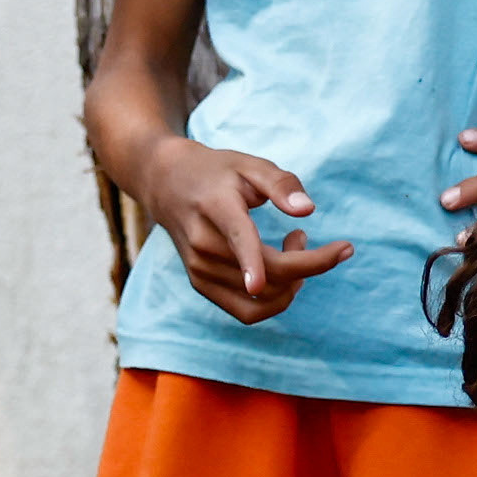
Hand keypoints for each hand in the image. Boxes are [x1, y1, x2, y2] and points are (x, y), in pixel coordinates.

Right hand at [124, 135, 352, 322]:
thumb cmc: (216, 172)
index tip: (298, 277)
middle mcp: (203, 245)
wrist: (166, 185)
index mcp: (216, 208)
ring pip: (263, 297)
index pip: (242, 239)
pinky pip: (248, 312)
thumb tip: (307, 212)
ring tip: (294, 244)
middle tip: (310, 235)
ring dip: (294, 279)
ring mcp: (199, 269)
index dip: (264, 262)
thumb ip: (281, 184)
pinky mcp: (201, 285)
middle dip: (310, 264)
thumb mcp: (250, 164)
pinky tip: (280, 272)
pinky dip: (275, 299)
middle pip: (268, 274)